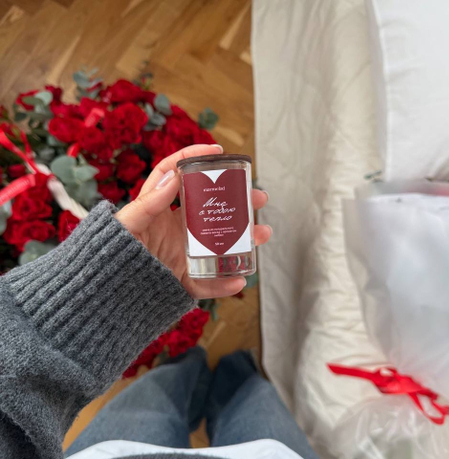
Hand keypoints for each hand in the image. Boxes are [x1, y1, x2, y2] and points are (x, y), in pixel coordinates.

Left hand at [116, 144, 271, 298]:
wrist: (107, 292)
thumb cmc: (111, 254)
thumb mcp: (126, 225)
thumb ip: (146, 203)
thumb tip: (173, 177)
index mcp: (160, 210)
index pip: (177, 177)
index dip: (195, 159)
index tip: (217, 152)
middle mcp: (176, 228)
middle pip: (212, 210)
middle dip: (238, 201)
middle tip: (258, 197)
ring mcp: (184, 253)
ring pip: (221, 243)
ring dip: (245, 239)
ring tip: (262, 233)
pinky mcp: (184, 279)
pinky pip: (208, 282)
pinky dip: (225, 283)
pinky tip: (240, 279)